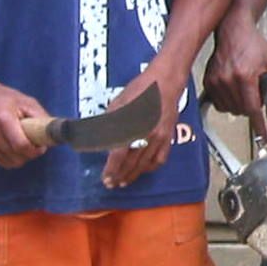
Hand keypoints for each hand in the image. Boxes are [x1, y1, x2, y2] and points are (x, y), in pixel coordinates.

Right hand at [0, 75, 48, 168]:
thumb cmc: (7, 100)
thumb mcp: (28, 102)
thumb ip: (42, 118)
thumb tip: (54, 134)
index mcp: (3, 120)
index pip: (22, 145)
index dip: (36, 150)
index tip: (42, 145)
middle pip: (19, 157)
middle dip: (31, 153)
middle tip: (34, 143)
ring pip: (13, 163)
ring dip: (23, 157)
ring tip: (24, 143)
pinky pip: (6, 163)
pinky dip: (14, 158)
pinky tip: (15, 146)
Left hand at [100, 61, 185, 189]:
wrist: (165, 82)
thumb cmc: (140, 89)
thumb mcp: (118, 104)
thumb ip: (109, 123)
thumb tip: (97, 139)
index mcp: (132, 126)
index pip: (118, 155)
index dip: (111, 169)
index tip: (105, 178)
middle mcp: (147, 135)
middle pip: (132, 163)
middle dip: (120, 175)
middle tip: (111, 183)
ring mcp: (160, 137)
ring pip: (146, 164)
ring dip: (134, 174)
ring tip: (125, 181)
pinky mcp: (168, 137)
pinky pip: (160, 158)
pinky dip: (150, 167)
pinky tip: (143, 170)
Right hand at [204, 13, 266, 125]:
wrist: (233, 31)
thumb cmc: (252, 44)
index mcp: (245, 76)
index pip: (252, 108)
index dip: (258, 124)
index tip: (262, 136)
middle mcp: (227, 80)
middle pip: (241, 111)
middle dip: (251, 108)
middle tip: (256, 97)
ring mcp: (215, 81)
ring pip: (229, 109)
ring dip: (239, 106)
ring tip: (245, 92)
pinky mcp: (208, 81)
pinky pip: (218, 103)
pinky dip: (228, 102)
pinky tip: (234, 92)